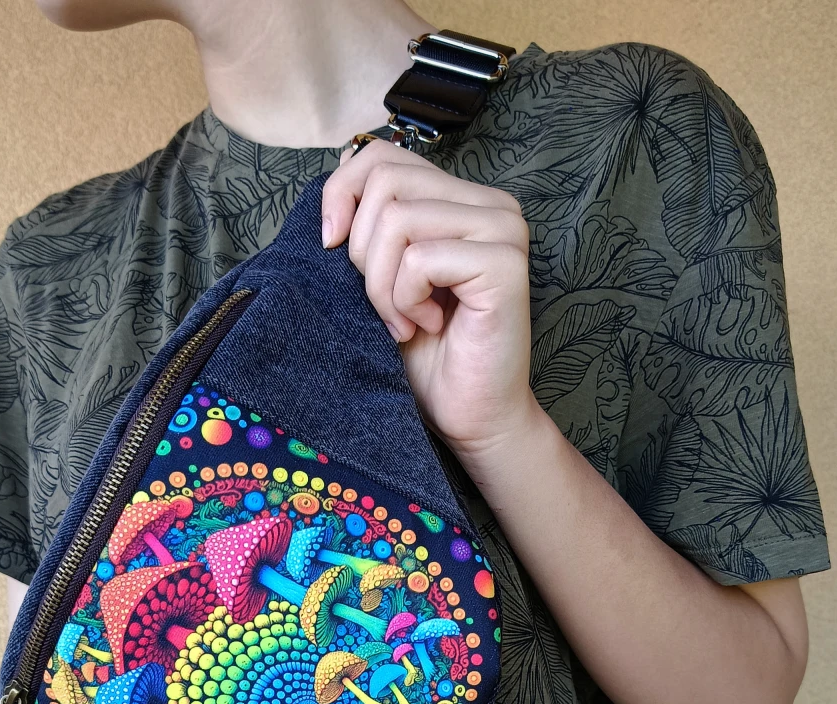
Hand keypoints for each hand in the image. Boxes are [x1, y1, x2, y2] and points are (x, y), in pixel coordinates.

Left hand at [321, 138, 544, 461]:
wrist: (467, 416)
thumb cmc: (424, 354)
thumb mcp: (378, 276)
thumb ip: (367, 222)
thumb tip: (335, 178)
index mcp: (461, 197)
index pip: (381, 154)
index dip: (341, 195)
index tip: (332, 250)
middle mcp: (490, 203)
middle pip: (385, 181)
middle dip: (362, 252)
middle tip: (383, 304)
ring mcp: (503, 229)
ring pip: (398, 219)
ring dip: (382, 285)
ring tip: (404, 321)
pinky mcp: (504, 264)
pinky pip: (420, 260)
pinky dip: (405, 301)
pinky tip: (426, 326)